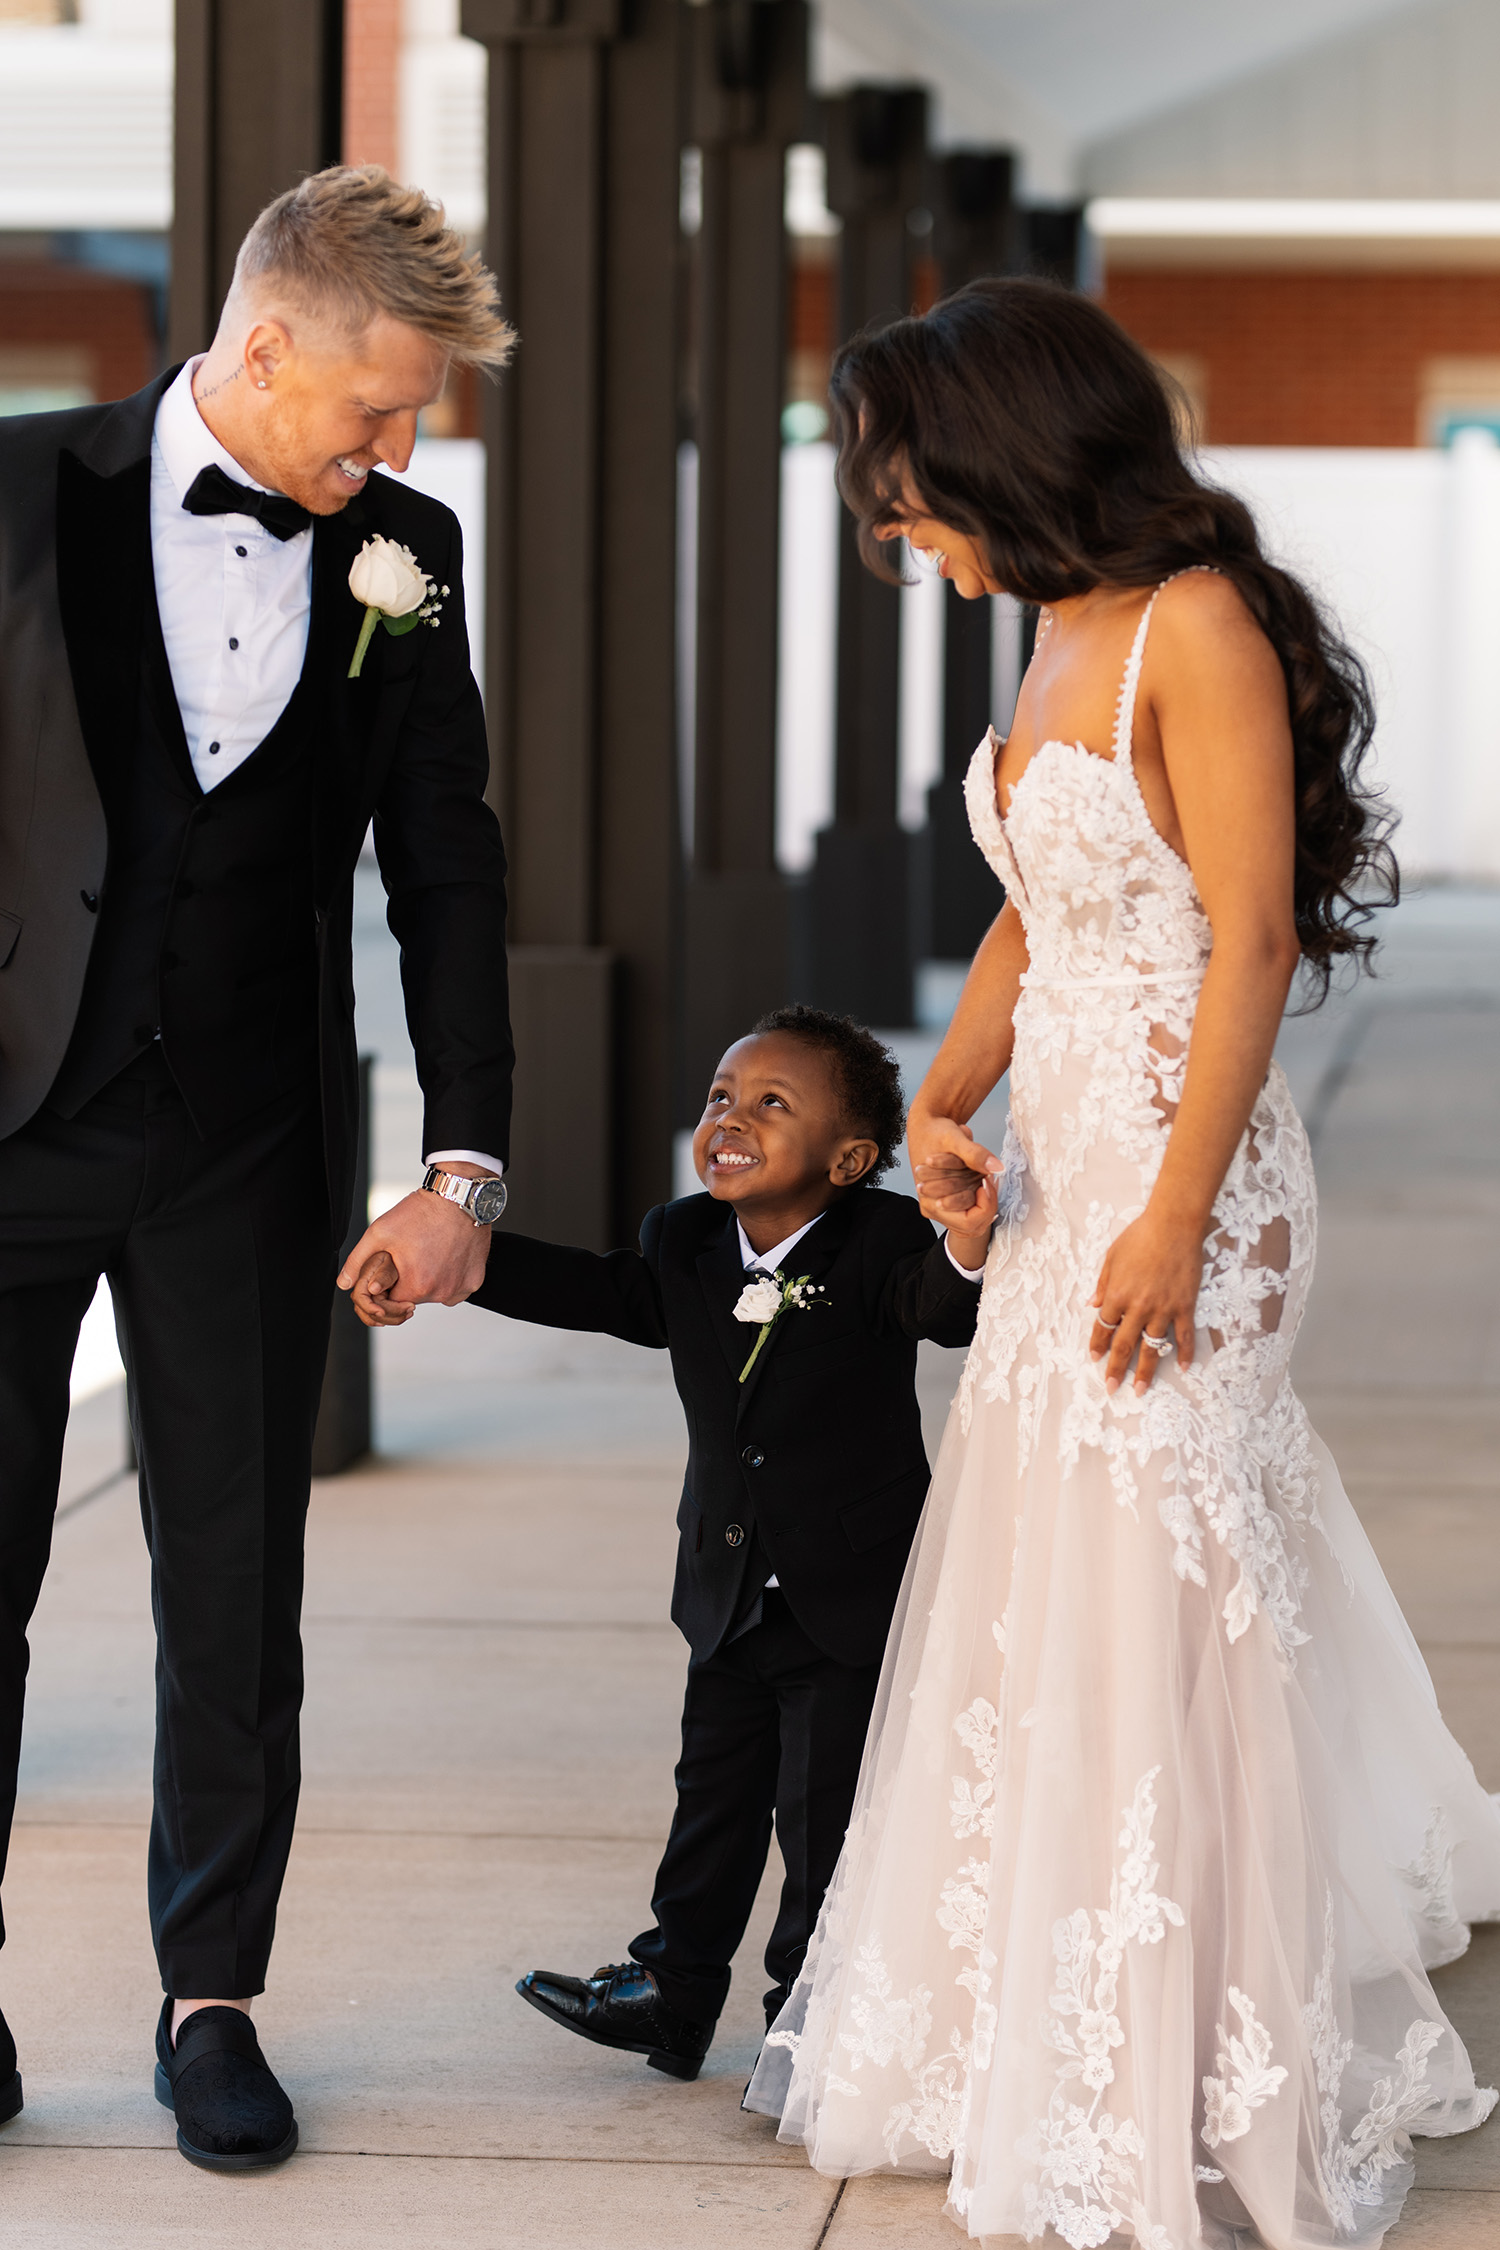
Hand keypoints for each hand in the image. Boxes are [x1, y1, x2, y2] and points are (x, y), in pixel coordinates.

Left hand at [336, 1187, 492, 1315]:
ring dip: (432, 1279)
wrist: (458, 1196)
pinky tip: (447, 1255)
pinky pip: (458, 1287)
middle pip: (416, 1297)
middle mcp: (440, 1293)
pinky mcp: (475, 1281)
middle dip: (411, 1280)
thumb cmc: (421, 1212)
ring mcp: (461, 1288)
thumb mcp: (380, 1232)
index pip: (393, 1300)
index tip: (396, 1263)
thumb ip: (357, 1261)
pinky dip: (451, 1276)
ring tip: (430, 1251)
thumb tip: (344, 1283)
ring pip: (437, 1293)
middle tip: (413, 1253)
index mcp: (415, 1287)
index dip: (390, 1282)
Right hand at [909, 1112, 1001, 1225]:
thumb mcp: (955, 1139)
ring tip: (983, 1178)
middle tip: (987, 1177)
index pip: (969, 1221)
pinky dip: (982, 1200)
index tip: (987, 1180)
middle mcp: (934, 1209)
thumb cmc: (936, 1133)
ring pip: (975, 1222)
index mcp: (931, 1202)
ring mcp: (941, 1208)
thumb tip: (997, 1168)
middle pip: (973, 1225)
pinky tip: (982, 1182)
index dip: (985, 1204)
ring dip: (985, 1202)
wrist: (926, 1127)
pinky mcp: (948, 1202)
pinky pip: (972, 1213)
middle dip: (987, 1202)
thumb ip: (975, 1154)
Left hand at [1089, 1205, 1203, 1394]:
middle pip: (1125, 1344)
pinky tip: (1182, 1368)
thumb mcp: (1112, 1257)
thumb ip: (1103, 1284)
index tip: (1095, 1360)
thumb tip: (1092, 1304)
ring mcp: (1163, 1309)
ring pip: (1153, 1347)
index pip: (1104, 1327)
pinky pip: (1184, 1336)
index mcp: (1117, 1295)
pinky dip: (1184, 1353)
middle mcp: (1138, 1307)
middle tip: (1111, 1388)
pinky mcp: (1185, 1306)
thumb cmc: (1140, 1236)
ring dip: (1146, 1371)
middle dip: (1116, 1368)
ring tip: (1141, 1390)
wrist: (1173, 1225)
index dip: (1098, 1345)